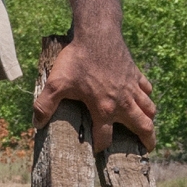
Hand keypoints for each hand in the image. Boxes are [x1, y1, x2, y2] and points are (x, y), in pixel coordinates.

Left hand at [34, 30, 156, 152]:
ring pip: (149, 109)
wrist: (97, 35)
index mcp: (104, 108)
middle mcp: (122, 102)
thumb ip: (45, 105)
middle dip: (147, 140)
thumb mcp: (56, 83)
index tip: (97, 151)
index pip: (106, 137)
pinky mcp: (135, 74)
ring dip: (149, 119)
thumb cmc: (77, 59)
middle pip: (142, 126)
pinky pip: (146, 89)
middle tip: (147, 148)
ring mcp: (131, 87)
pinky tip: (143, 98)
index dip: (100, 147)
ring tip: (148, 126)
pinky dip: (146, 96)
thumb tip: (37, 123)